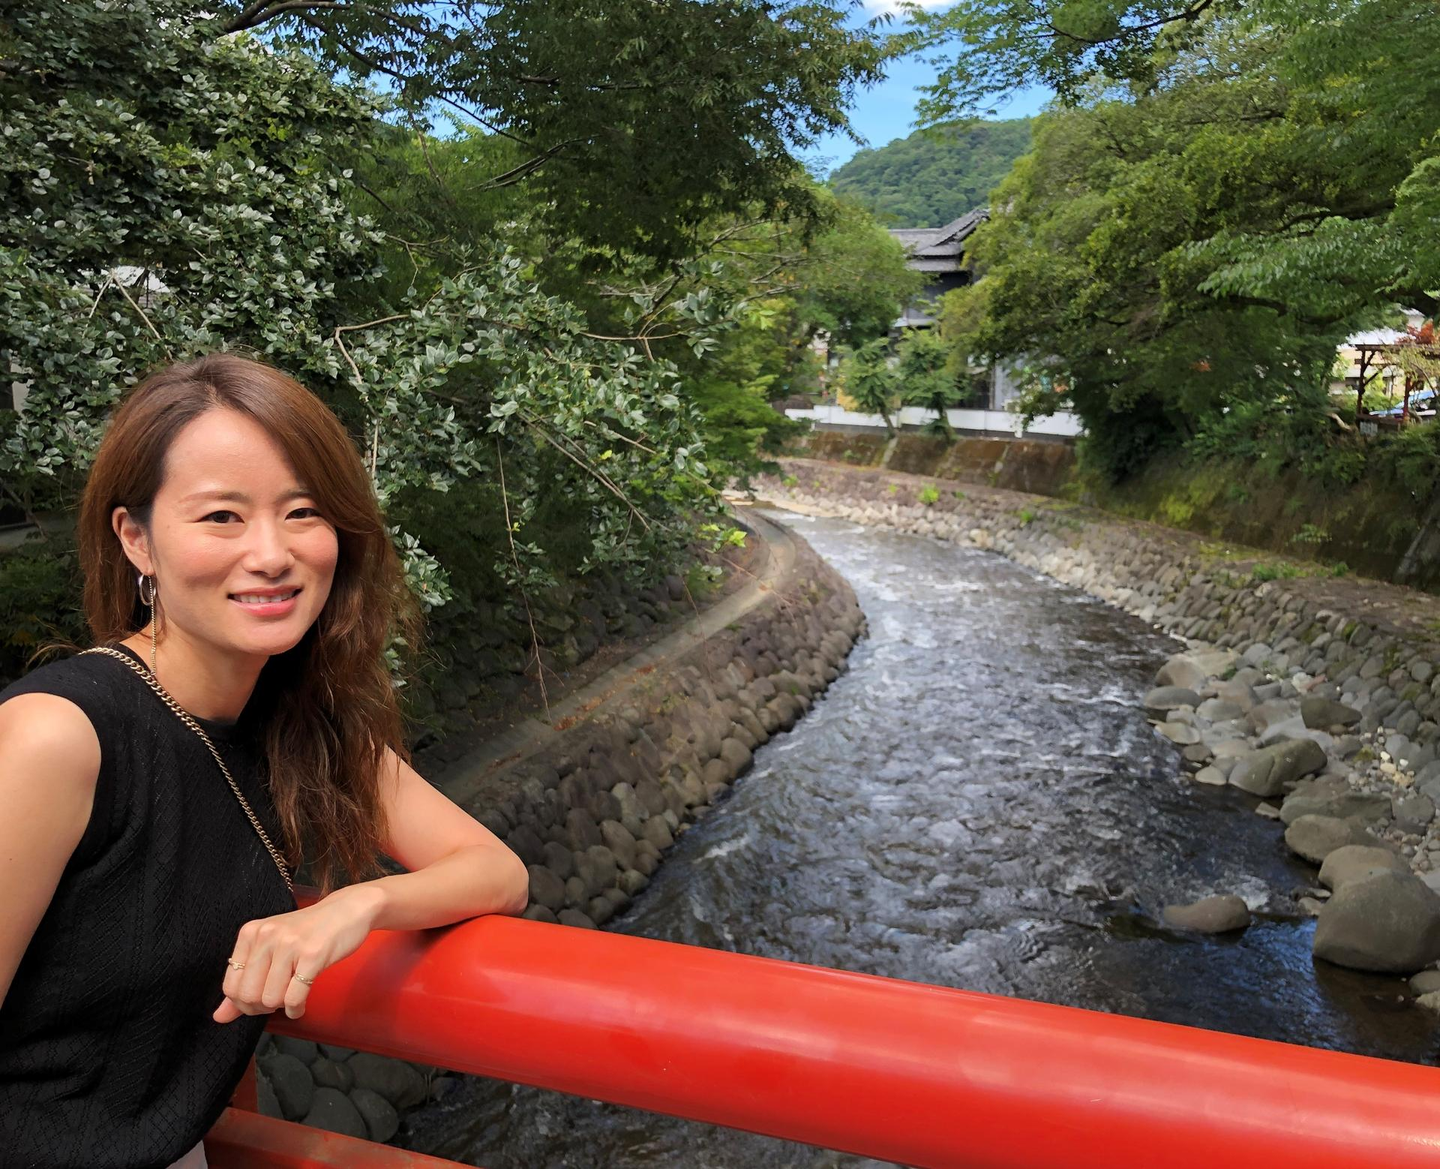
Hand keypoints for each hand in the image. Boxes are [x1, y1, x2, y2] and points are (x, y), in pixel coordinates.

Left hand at [214, 884, 381, 1023]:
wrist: (347, 911)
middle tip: (278, 1001)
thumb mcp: (271, 951)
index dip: (243, 1003)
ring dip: (282, 1007)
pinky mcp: (313, 954)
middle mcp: (267, 936)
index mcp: (251, 933)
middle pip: (248, 996)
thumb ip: (244, 983)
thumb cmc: (308, 933)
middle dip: (262, 1008)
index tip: (260, 999)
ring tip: (292, 996)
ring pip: (270, 999)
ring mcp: (290, 944)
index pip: (231, 986)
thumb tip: (219, 1017)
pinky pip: (294, 997)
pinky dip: (296, 1009)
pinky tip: (301, 1003)